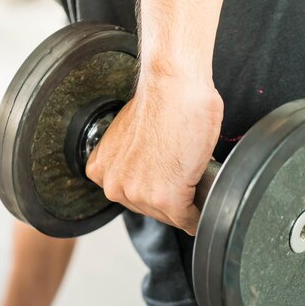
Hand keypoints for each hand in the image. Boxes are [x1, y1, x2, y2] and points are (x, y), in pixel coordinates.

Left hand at [85, 75, 222, 234]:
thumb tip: (151, 171)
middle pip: (149, 208)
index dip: (153, 185)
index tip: (165, 175)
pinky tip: (202, 202)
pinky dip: (198, 214)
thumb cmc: (160, 101)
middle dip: (169, 195)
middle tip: (183, 173)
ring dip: (185, 202)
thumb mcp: (131, 136)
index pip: (131, 194)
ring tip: (192, 176)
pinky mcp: (166, 198)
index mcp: (102, 169)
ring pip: (169, 215)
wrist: (174, 86)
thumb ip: (133, 160)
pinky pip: (187, 219)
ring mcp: (138, 194)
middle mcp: (114, 185)